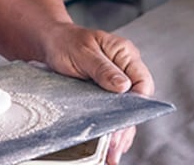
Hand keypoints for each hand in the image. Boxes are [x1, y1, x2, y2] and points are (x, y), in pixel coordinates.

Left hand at [40, 23, 153, 164]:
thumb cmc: (66, 42)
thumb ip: (103, 69)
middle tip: (114, 144)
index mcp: (125, 54)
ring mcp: (116, 81)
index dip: (137, 104)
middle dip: (126, 125)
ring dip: (120, 132)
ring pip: (125, 111)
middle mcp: (125, 68)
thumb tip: (124, 87)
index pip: (142, 82)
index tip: (125, 121)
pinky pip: (114, 112)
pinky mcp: (106, 93)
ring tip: (112, 152)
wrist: (51, 42)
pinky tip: (110, 144)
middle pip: (135, 102)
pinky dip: (112, 128)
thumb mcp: (83, 53)